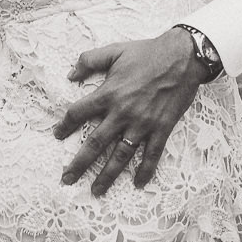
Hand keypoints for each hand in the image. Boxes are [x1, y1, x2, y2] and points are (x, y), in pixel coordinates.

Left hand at [53, 29, 205, 194]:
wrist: (183, 56)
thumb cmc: (148, 52)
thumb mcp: (115, 50)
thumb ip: (89, 60)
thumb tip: (70, 75)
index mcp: (109, 93)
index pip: (79, 113)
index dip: (65, 125)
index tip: (57, 135)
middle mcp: (122, 113)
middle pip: (95, 143)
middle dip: (79, 163)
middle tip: (67, 178)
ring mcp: (143, 123)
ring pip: (120, 155)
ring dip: (107, 175)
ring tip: (96, 191)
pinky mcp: (161, 128)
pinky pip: (152, 154)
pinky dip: (145, 170)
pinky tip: (138, 183)